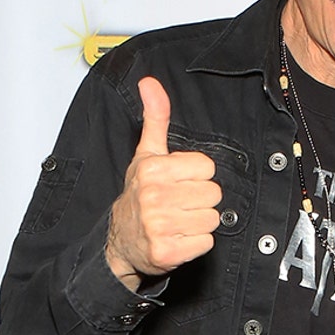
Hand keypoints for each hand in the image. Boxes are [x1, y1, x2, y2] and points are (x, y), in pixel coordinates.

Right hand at [106, 77, 221, 290]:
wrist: (120, 241)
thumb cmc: (138, 194)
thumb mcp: (146, 154)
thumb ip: (155, 118)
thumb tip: (150, 82)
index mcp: (153, 169)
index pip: (207, 167)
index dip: (196, 175)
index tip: (178, 182)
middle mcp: (153, 197)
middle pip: (213, 193)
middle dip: (200, 199)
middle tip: (178, 203)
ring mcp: (159, 226)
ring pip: (212, 219)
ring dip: (199, 222)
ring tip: (178, 221)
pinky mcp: (167, 253)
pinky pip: (207, 242)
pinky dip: (196, 243)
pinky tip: (178, 238)